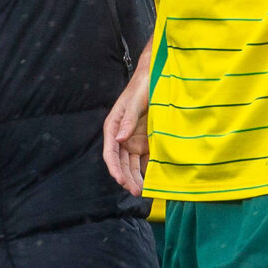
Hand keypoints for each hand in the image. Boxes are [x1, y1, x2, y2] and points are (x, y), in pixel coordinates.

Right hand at [102, 63, 151, 195]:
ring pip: (132, 164)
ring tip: (143, 191)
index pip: (110, 152)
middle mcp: (122, 136)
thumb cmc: (142, 85)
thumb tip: (119, 139)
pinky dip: (148, 170)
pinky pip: (146, 159)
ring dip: (136, 177)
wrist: (157, 76)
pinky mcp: (146, 141)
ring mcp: (134, 140)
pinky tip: (153, 180)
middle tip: (136, 191)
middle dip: (127, 178)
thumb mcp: (135, 101)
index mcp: (113, 126)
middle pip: (121, 163)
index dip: (115, 168)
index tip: (121, 180)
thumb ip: (128, 120)